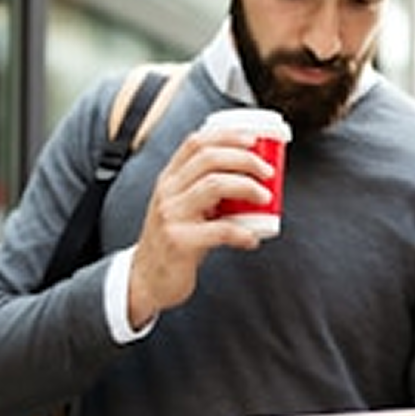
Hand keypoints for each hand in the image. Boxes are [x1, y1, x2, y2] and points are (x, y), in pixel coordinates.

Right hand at [126, 127, 273, 326]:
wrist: (147, 280)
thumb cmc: (173, 242)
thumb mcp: (181, 208)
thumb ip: (204, 191)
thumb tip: (249, 180)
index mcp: (169, 179)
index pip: (196, 143)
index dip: (227, 136)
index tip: (254, 140)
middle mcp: (167, 192)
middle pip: (209, 158)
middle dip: (245, 159)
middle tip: (267, 172)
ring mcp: (172, 215)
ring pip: (214, 185)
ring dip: (247, 187)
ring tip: (265, 198)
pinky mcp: (179, 242)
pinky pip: (219, 230)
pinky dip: (242, 233)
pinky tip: (252, 240)